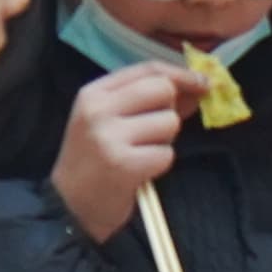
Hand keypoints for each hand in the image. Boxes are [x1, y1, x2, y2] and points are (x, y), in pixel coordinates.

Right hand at [51, 63, 201, 243]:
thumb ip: (147, 99)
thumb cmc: (95, 159)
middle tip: (155, 131)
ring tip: (141, 153)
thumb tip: (196, 86)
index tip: (202, 83)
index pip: (147, 69)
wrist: (70, 203)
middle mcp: (99, 110)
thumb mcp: (109, 119)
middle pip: (163, 90)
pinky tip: (141, 171)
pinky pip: (166, 154)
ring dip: (165, 141)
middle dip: (171, 110)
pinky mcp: (124, 165)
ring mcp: (110, 137)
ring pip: (169, 123)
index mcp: (94, 93)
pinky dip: (160, 164)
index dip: (181, 74)